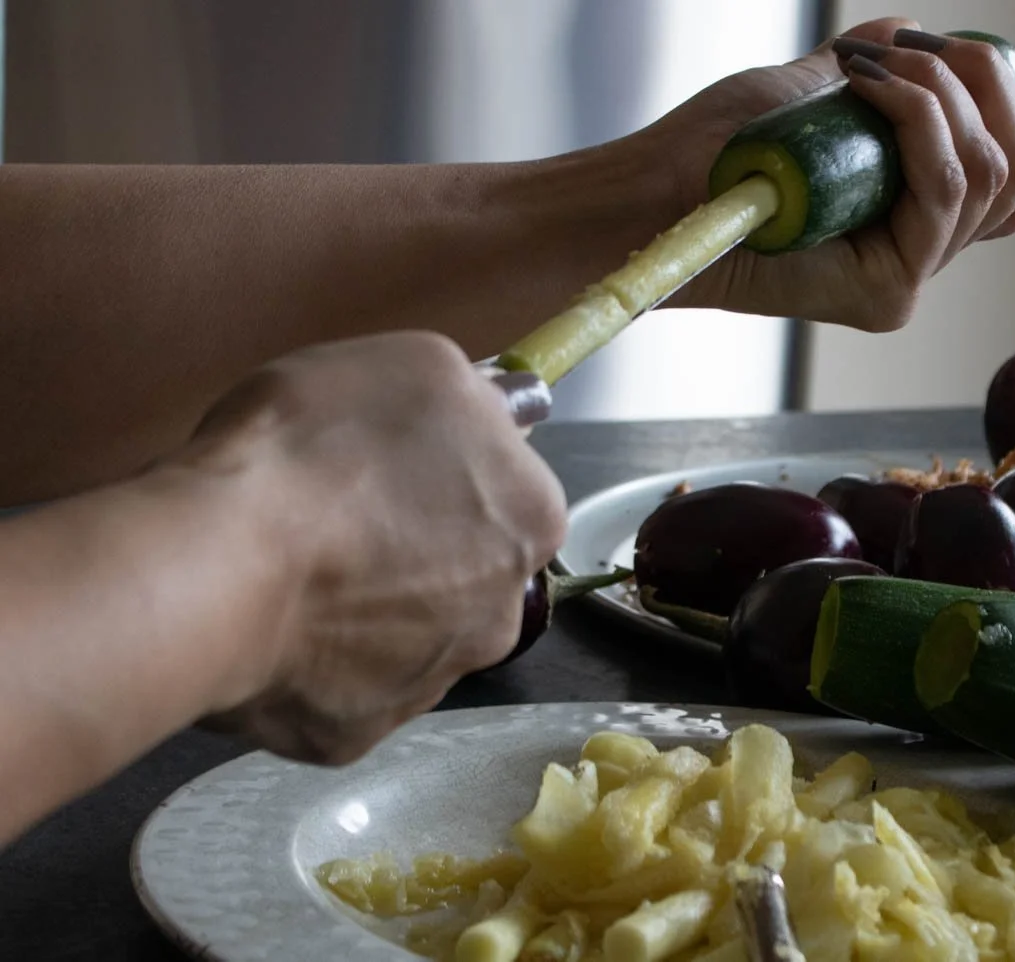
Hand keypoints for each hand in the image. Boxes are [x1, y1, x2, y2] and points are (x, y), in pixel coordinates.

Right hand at [190, 331, 565, 763]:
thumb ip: (472, 401)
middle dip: (410, 547)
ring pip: (402, 635)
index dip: (444, 470)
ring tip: (286, 571)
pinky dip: (306, 661)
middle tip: (332, 515)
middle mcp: (501, 617)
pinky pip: (335, 689)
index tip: (384, 460)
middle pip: (460, 571)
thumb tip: (487, 421)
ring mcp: (427, 686)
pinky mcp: (351, 738)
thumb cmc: (316, 450)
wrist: (217, 565)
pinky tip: (264, 625)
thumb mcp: (418, 366)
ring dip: (361, 608)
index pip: (506, 492)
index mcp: (531, 521)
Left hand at [649, 17, 1014, 332]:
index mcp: (917, 216)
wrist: (658, 194)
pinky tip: (875, 87)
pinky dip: (921, 121)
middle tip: (915, 48)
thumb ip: (873, 69)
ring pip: (986, 174)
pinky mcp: (887, 293)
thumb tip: (915, 30)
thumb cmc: (719, 149)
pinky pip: (944, 191)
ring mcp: (907, 278)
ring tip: (875, 66)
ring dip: (942, 93)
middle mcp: (920, 254)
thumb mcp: (816, 91)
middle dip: (987, 86)